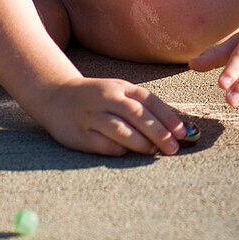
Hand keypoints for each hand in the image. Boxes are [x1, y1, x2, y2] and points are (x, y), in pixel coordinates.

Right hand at [38, 77, 186, 155]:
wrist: (56, 96)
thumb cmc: (98, 98)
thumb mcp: (119, 93)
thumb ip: (143, 107)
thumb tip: (174, 129)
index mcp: (121, 87)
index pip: (149, 100)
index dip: (167, 117)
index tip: (182, 132)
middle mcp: (107, 98)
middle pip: (137, 115)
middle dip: (158, 132)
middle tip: (172, 148)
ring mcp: (92, 115)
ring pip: (120, 129)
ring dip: (140, 142)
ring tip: (152, 151)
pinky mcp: (80, 133)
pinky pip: (103, 144)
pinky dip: (119, 149)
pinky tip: (128, 152)